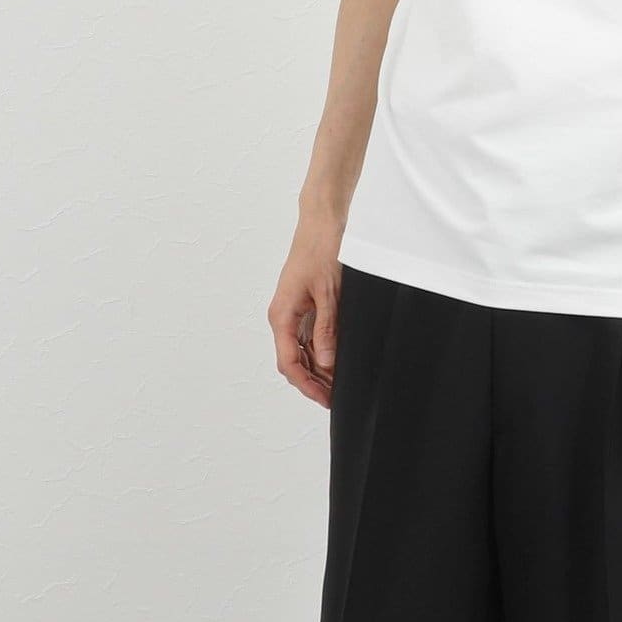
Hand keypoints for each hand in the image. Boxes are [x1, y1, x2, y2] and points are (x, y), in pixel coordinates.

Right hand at [267, 231, 343, 407]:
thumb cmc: (322, 250)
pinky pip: (307, 336)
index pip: (289, 363)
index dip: (307, 385)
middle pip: (293, 361)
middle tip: (335, 397)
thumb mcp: (329, 293)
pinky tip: (335, 359)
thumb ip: (327, 330)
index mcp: (282, 315)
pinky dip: (320, 351)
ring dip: (317, 368)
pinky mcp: (303, 305)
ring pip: (300, 351)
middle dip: (313, 382)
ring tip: (338, 383)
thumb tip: (325, 363)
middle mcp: (283, 316)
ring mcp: (292, 311)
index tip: (325, 399)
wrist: (322, 222)